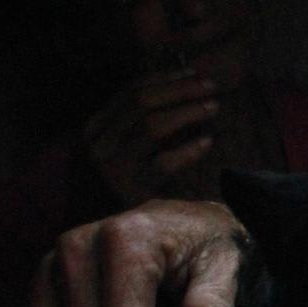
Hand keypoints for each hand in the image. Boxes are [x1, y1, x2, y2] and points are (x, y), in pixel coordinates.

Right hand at [81, 69, 221, 207]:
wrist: (100, 234)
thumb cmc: (116, 187)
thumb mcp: (117, 149)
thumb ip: (135, 122)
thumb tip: (179, 86)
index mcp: (94, 128)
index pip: (129, 91)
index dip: (164, 77)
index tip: (192, 72)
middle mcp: (97, 144)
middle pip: (142, 102)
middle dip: (180, 89)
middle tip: (210, 86)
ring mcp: (110, 168)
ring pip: (152, 126)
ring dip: (188, 111)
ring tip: (213, 108)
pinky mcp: (129, 191)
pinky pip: (164, 163)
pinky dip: (189, 149)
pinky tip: (207, 142)